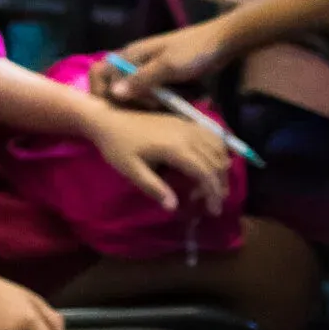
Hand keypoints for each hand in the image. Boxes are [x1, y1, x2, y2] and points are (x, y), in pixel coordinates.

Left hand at [87, 105, 230, 214]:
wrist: (107, 119)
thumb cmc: (116, 146)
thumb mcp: (130, 170)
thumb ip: (153, 187)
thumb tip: (173, 207)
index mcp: (175, 148)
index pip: (205, 173)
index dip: (213, 193)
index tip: (214, 210)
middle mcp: (187, 134)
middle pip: (216, 161)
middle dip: (219, 184)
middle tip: (212, 202)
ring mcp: (187, 124)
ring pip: (218, 147)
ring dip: (221, 167)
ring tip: (213, 185)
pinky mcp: (184, 120)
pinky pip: (212, 134)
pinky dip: (218, 150)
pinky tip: (212, 162)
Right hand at [92, 19, 241, 105]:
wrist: (225, 42)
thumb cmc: (194, 50)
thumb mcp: (168, 66)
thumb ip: (141, 79)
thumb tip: (113, 94)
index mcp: (131, 55)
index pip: (100, 73)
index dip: (101, 90)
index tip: (118, 106)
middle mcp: (136, 62)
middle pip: (118, 87)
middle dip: (133, 102)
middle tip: (153, 107)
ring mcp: (151, 70)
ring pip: (139, 93)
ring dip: (153, 102)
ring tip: (171, 105)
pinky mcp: (165, 77)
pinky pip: (157, 94)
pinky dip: (167, 100)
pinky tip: (181, 101)